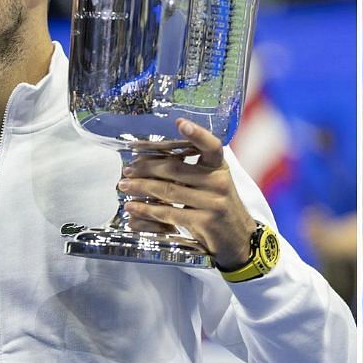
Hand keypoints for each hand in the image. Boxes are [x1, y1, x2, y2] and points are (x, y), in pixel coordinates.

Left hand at [119, 119, 256, 268]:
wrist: (238, 239)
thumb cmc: (219, 207)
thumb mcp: (213, 184)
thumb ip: (192, 173)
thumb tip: (153, 162)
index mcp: (220, 168)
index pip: (212, 146)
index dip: (197, 134)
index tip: (180, 123)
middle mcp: (219, 182)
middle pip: (176, 169)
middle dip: (147, 167)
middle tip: (128, 169)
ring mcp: (213, 203)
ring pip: (169, 190)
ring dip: (141, 187)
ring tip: (124, 185)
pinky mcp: (205, 221)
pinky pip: (169, 212)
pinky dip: (147, 209)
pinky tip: (133, 206)